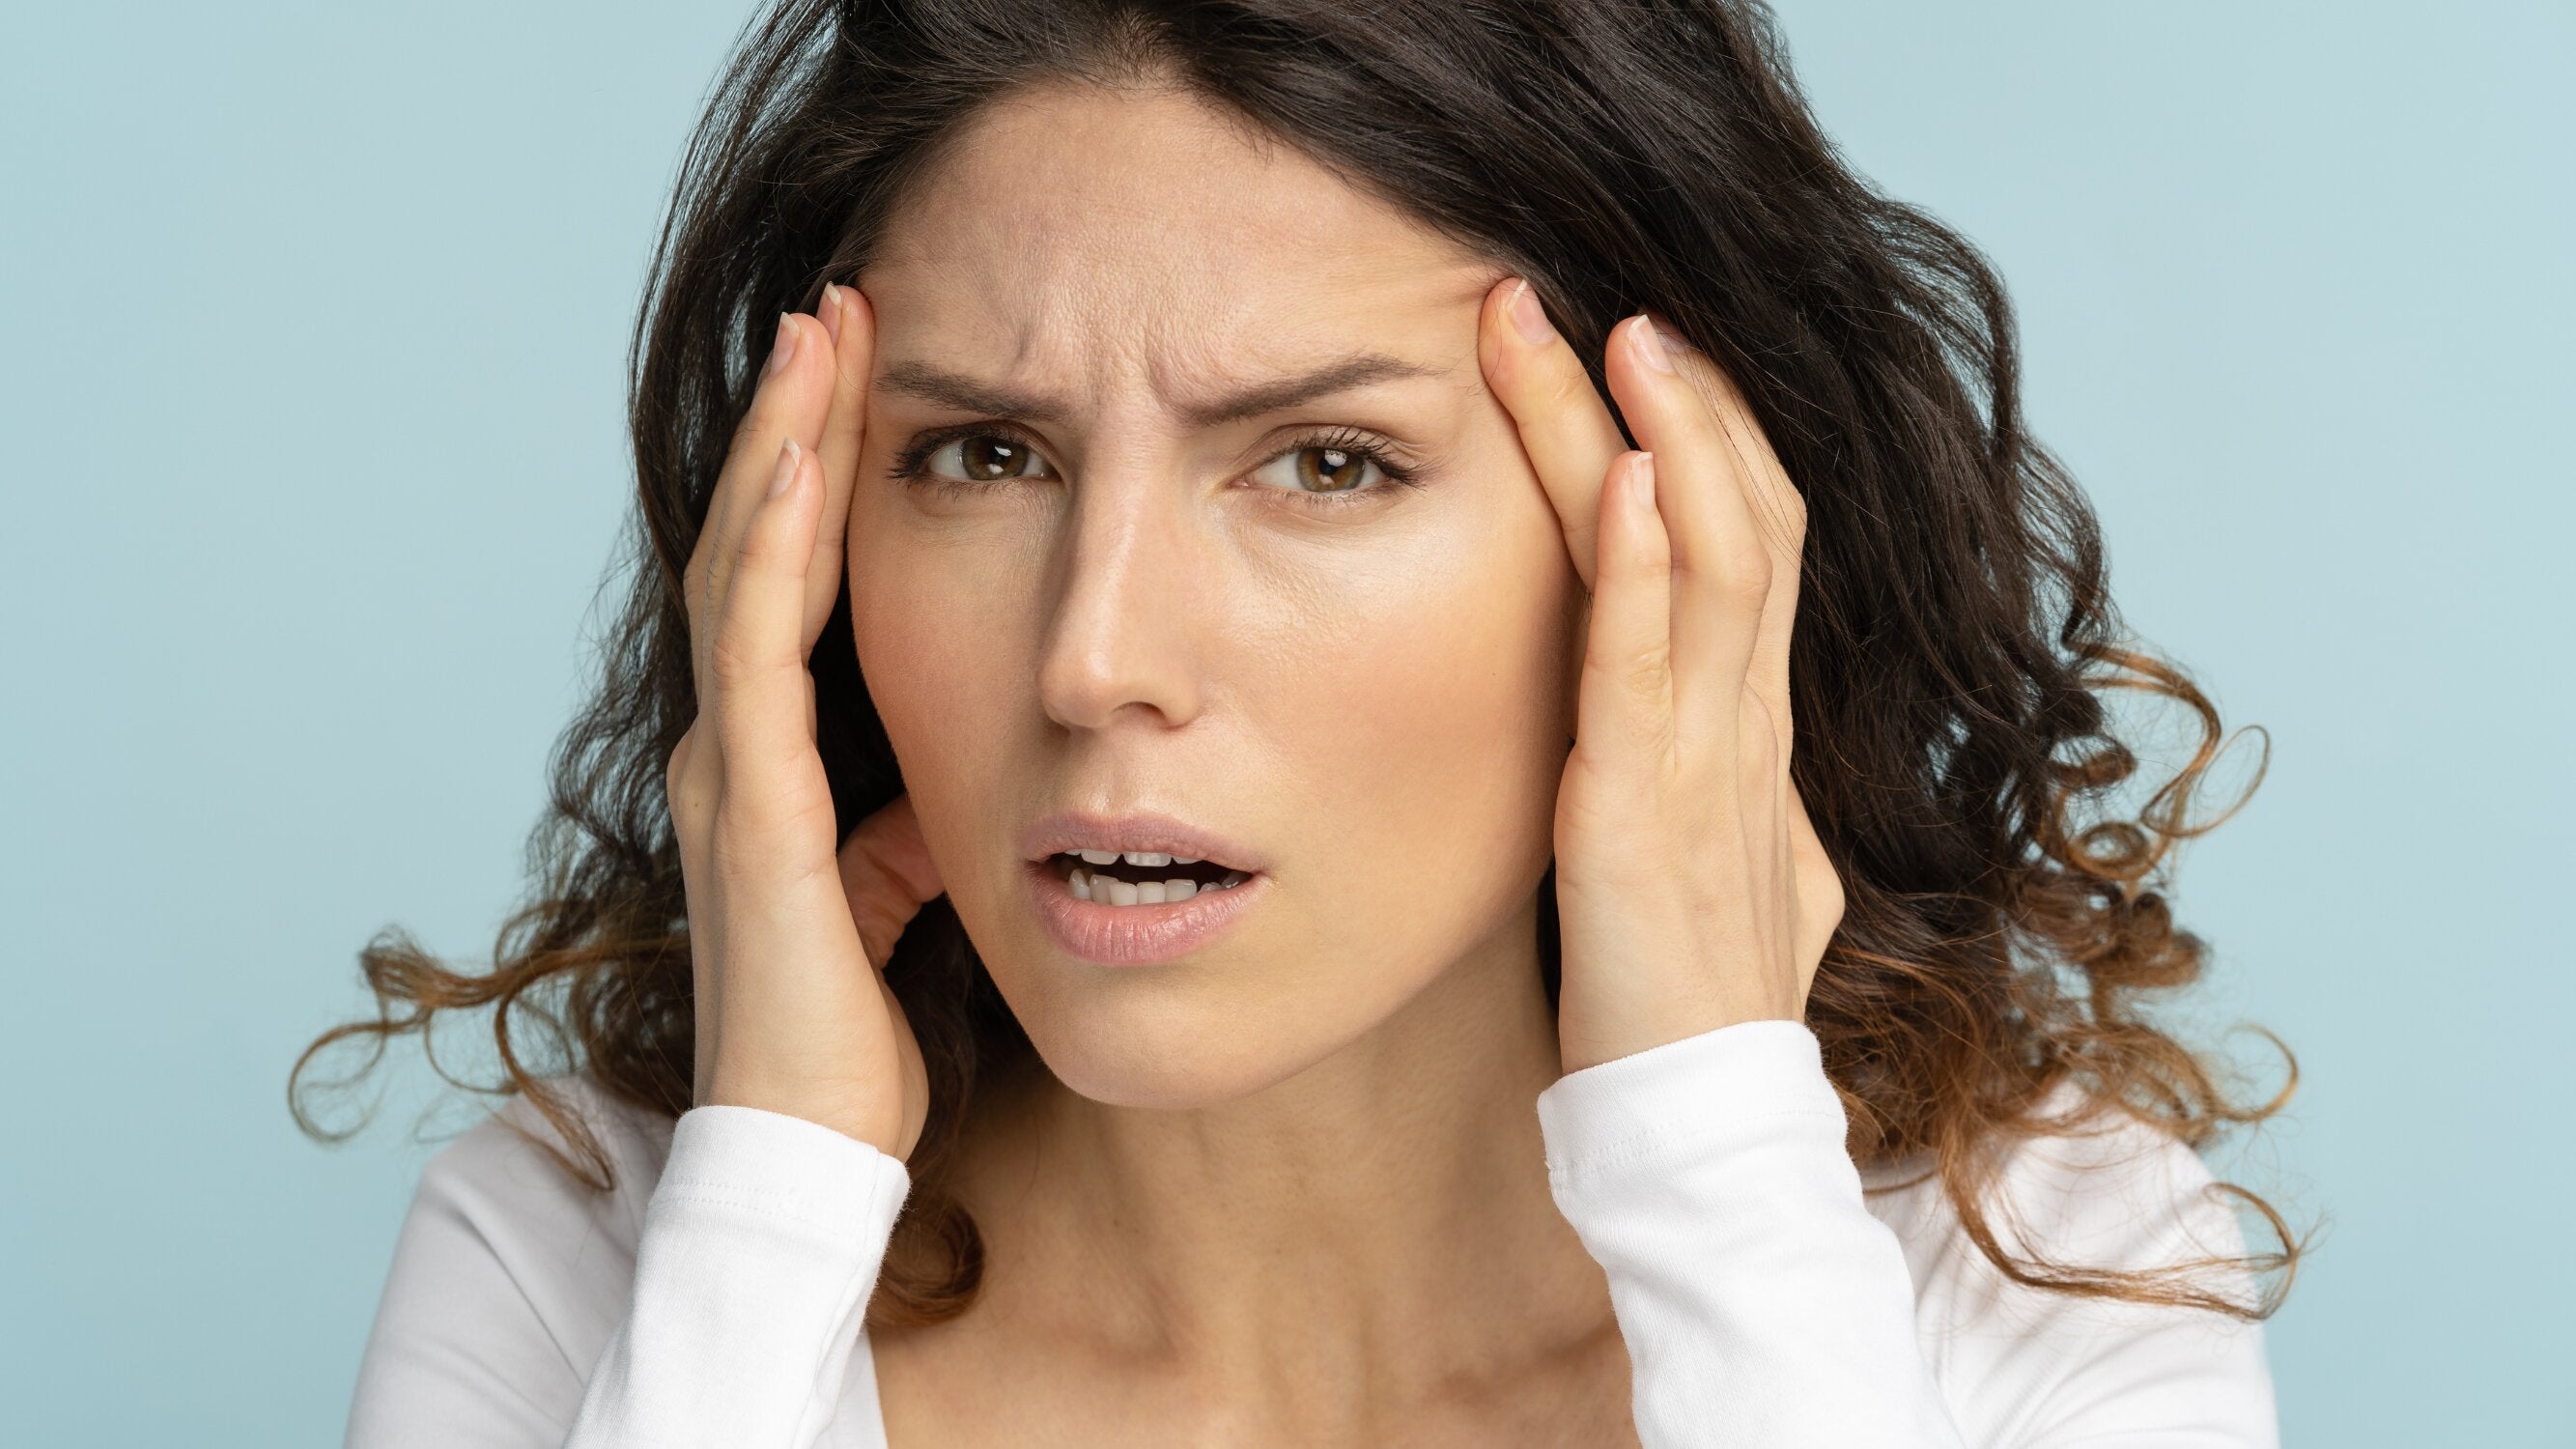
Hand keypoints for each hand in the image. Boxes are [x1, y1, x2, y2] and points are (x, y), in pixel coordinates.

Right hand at [666, 283, 945, 1157]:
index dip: (813, 471)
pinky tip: (803, 472)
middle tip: (833, 306)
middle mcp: (731, 747)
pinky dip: (777, 556)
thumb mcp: (898, 892)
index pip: (784, 579)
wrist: (806, 1149)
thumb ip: (900, 828)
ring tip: (817, 339)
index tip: (856, 368)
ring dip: (780, 452)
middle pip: (754, 546)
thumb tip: (935, 794)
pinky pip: (759, 657)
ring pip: (744, 574)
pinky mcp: (758, 815)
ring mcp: (732, 774)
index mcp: (768, 760)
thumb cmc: (851, 1031)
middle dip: (792, 423)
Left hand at [1477, 278, 1844, 1075]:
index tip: (1648, 353)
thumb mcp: (1729, 865)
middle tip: (1614, 298)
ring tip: (1612, 333)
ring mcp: (1709, 761)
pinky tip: (1628, 477)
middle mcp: (1745, 723)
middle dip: (1682, 402)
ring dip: (1660, 437)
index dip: (1710, 441)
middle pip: (1739, 520)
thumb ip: (1727, 788)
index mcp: (1750, 727)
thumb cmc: (1692, 998)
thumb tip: (1727, 752)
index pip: (1750, 546)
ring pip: (1705, 562)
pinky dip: (1641, 567)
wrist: (1702, 1122)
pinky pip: (1648, 667)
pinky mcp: (1645, 814)